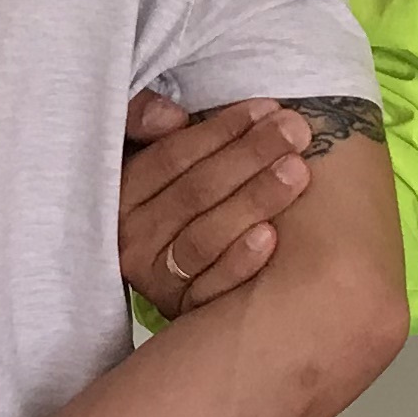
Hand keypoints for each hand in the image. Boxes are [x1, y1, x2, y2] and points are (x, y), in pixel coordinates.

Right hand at [121, 93, 313, 317]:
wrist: (176, 264)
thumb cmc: (171, 192)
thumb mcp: (142, 149)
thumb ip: (142, 120)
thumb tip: (172, 117)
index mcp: (121, 194)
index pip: (172, 157)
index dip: (220, 131)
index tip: (265, 109)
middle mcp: (131, 238)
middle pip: (195, 193)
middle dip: (249, 156)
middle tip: (294, 131)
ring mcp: (155, 277)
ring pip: (204, 237)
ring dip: (253, 201)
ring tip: (296, 171)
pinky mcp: (183, 307)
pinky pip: (212, 285)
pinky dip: (240, 260)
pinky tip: (272, 236)